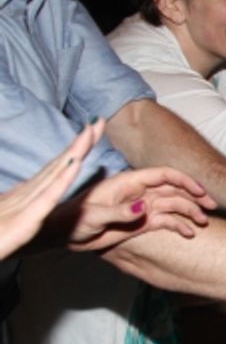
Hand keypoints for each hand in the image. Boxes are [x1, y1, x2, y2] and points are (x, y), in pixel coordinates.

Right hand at [0, 120, 103, 257]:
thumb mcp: (10, 223)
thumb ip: (19, 209)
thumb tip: (24, 195)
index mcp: (25, 196)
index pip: (56, 169)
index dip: (74, 150)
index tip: (90, 132)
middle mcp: (26, 194)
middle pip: (59, 164)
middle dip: (80, 143)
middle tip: (98, 121)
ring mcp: (26, 205)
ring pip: (55, 173)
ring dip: (75, 152)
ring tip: (91, 131)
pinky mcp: (27, 220)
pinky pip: (48, 197)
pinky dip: (62, 179)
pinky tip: (75, 163)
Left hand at [61, 166, 216, 251]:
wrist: (64, 235)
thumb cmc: (73, 220)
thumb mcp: (94, 216)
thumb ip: (119, 211)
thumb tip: (145, 207)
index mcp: (128, 183)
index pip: (162, 175)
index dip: (183, 180)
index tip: (200, 191)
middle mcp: (139, 193)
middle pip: (173, 189)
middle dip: (194, 196)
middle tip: (212, 207)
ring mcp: (142, 207)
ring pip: (173, 205)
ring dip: (190, 212)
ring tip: (202, 223)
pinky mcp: (142, 222)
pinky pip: (166, 221)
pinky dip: (179, 226)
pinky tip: (188, 234)